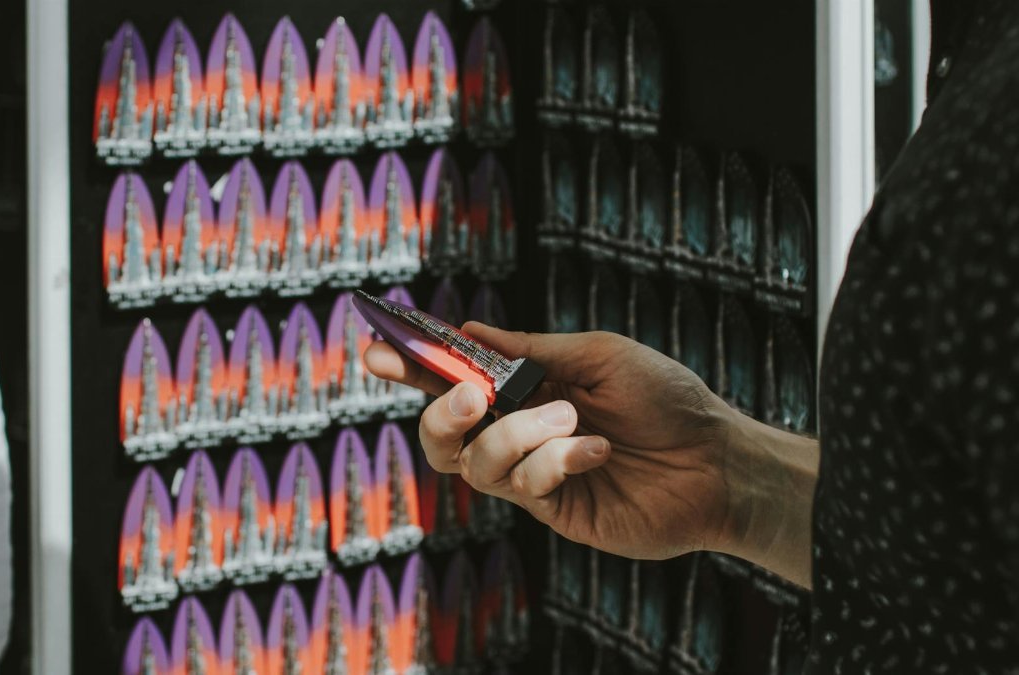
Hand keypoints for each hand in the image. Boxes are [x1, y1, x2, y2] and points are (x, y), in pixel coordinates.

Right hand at [365, 322, 738, 560]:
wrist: (717, 460)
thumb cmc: (666, 398)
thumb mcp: (598, 355)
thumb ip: (531, 352)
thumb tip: (468, 331)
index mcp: (523, 389)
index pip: (451, 378)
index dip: (410, 366)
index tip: (375, 350)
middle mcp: (517, 432)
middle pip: (440, 435)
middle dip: (439, 413)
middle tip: (470, 396)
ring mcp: (531, 474)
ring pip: (475, 462)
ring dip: (518, 434)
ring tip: (571, 420)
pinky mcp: (552, 509)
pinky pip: (524, 485)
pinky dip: (557, 460)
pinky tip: (597, 450)